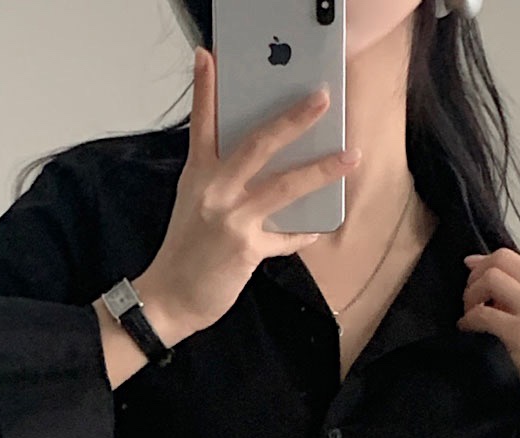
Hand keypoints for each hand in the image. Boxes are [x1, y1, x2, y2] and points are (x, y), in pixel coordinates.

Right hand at [137, 46, 361, 338]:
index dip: (205, 89)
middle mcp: (214, 190)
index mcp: (198, 175)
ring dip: (322, 169)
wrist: (169, 297)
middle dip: (294, 119)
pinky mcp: (246, 248)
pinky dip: (303, 233)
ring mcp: (231, 218)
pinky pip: (286, 237)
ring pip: (284, 185)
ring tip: (350, 157)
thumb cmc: (185, 252)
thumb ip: (222, 182)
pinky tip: (316, 229)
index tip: (210, 57)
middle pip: (259, 144)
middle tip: (321, 99)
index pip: (202, 123)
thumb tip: (262, 170)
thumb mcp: (194, 205)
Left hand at [457, 249, 519, 437]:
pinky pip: (482, 313)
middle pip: (502, 259)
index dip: (493, 265)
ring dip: (471, 294)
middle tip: (470, 297)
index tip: (476, 276)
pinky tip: (467, 329)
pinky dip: (468, 319)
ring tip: (469, 314)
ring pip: (490, 277)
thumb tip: (506, 288)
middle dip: (477, 274)